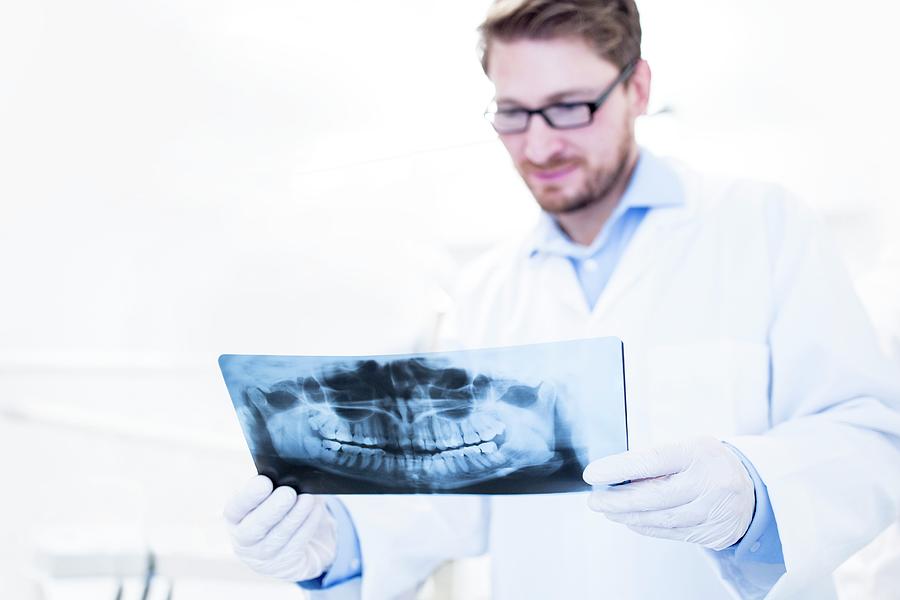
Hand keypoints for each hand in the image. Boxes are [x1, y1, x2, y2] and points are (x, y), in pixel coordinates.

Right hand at [224, 475, 336, 580]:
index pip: (235, 508)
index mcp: (236, 518)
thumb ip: (272, 487)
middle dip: (273, 509)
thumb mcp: (268, 499)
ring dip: (295, 516)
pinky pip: (297, 543)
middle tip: (288, 493)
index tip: (264, 482)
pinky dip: (308, 524)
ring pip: (278, 537)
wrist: (289, 546)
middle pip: (255, 528)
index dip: (248, 496)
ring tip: (308, 499)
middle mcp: (244, 540)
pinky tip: (315, 510)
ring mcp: (262, 556)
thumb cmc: (277, 511)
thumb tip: (288, 474)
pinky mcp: (283, 564)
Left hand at [582, 436, 754, 550]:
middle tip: (594, 501)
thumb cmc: (708, 463)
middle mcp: (709, 482)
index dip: (618, 468)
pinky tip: (631, 521)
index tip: (593, 474)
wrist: (753, 486)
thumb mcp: (686, 448)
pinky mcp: (715, 532)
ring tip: (608, 511)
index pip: (652, 461)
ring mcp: (714, 510)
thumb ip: (655, 461)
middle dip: (617, 500)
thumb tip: (614, 477)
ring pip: (661, 519)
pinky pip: (672, 533)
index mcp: (698, 453)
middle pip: (654, 496)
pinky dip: (647, 528)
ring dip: (628, 516)